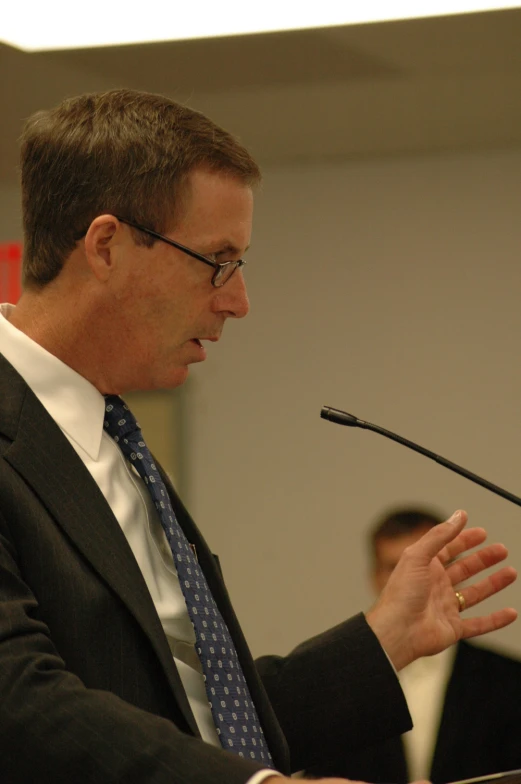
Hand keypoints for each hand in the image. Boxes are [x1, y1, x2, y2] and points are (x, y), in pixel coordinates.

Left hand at [365, 510, 516, 670]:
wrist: (397, 631)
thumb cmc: (401, 593)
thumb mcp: (418, 556)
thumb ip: (439, 535)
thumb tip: (459, 515)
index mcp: (425, 568)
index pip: (448, 549)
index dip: (464, 540)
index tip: (482, 533)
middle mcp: (436, 586)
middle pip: (464, 569)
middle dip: (483, 559)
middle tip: (502, 550)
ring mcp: (445, 608)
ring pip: (475, 594)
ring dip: (493, 584)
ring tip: (511, 572)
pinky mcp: (453, 628)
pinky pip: (479, 624)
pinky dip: (496, 620)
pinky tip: (511, 613)